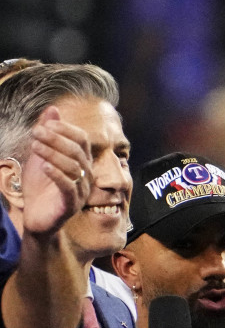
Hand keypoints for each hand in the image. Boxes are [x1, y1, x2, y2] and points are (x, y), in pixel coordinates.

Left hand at [19, 107, 92, 238]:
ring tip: (35, 146)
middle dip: (56, 140)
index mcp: (82, 163)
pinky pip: (69, 187)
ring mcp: (81, 191)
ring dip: (53, 154)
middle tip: (36, 133)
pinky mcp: (72, 205)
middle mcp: (86, 175)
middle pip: (77, 152)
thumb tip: (53, 109)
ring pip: (74, 168)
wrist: (36, 217)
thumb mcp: (40, 157)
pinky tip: (44, 167)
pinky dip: (57, 175)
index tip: (45, 125)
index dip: (66, 130)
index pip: (82, 140)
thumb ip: (48, 135)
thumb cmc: (40, 188)